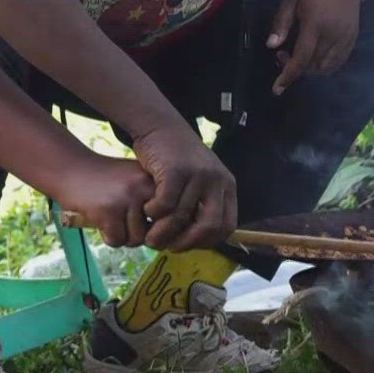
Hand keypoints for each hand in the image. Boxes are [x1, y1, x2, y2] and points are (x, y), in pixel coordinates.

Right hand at [52, 155, 153, 247]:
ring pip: (135, 239)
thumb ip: (149, 201)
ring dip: (122, 236)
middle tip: (122, 223)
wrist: (69, 168)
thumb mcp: (132, 180)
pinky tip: (99, 222)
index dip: (156, 226)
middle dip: (137, 234)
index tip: (144, 224)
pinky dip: (107, 237)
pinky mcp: (108, 211)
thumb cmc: (102, 179)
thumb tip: (163, 239)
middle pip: (153, 231)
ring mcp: (126, 198)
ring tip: (110, 221)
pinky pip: (116, 240)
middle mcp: (143, 187)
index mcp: (152, 180)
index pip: (168, 216)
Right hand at [130, 122, 236, 252]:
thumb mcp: (200, 178)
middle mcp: (217, 180)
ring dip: (164, 231)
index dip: (208, 242)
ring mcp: (197, 175)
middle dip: (188, 242)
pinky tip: (146, 210)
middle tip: (169, 247)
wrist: (161, 125)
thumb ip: (204, 203)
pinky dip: (155, 212)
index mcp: (226, 185)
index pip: (227, 225)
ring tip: (151, 235)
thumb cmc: (176, 156)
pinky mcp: (176, 171)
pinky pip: (165, 204)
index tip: (188, 245)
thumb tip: (201, 238)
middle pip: (209, 226)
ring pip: (182, 217)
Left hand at [267, 0, 362, 94]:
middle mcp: (333, 34)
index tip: (277, 89)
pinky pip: (340, 61)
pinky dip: (326, 66)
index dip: (288, 75)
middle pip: (314, 66)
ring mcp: (346, 36)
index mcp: (316, 23)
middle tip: (282, 55)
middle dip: (296, 69)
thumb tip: (272, 46)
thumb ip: (281, 23)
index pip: (302, 58)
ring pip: (327, 67)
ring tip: (297, 55)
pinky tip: (315, 57)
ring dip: (310, 69)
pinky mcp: (354, 37)